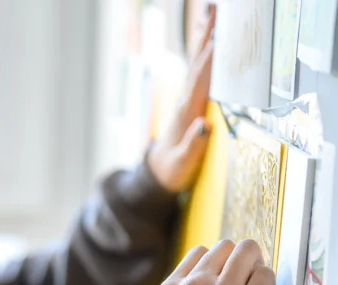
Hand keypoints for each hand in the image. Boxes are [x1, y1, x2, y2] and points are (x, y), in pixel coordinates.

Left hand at [147, 4, 214, 192]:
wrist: (157, 173)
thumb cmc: (173, 170)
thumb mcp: (184, 163)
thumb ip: (193, 145)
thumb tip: (204, 125)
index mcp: (187, 112)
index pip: (201, 80)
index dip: (212, 58)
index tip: (222, 35)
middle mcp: (185, 100)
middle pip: (197, 62)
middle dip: (207, 35)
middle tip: (215, 6)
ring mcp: (186, 98)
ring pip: (196, 61)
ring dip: (204, 35)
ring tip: (210, 9)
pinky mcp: (189, 99)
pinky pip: (199, 68)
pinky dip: (204, 49)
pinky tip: (208, 36)